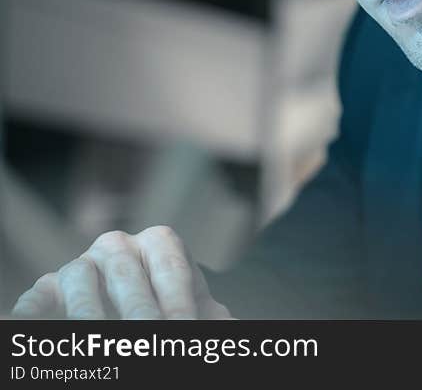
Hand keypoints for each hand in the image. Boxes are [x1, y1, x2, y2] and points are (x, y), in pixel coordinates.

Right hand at [12, 226, 230, 318]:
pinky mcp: (50, 287)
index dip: (180, 303)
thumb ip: (213, 316)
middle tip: (148, 339)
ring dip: (89, 311)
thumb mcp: (196, 310)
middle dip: (139, 312)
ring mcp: (83, 264)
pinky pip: (39, 296)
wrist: (141, 307)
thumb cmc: (172, 309)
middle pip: (128, 276)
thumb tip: (228, 326)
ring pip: (81, 278)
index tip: (185, 329)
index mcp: (160, 243)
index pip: (172, 270)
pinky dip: (32, 311)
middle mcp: (118, 246)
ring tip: (99, 336)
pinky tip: (33, 327)